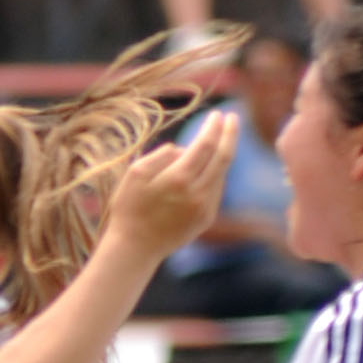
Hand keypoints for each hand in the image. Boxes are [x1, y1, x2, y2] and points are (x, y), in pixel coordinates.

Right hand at [104, 111, 234, 262]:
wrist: (135, 248)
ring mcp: (205, 208)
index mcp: (179, 179)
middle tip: (232, 118)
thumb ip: (162, 155)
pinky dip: (214, 174)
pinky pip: (216, 189)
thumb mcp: (136, 173)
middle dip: (229, 135)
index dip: (213, 127)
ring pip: (221, 174)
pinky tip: (206, 167)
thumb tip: (183, 149)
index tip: (217, 114)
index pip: (205, 145)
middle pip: (223, 158)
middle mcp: (198, 194)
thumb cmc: (129, 208)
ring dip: (221, 155)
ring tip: (213, 142)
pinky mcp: (206, 219)